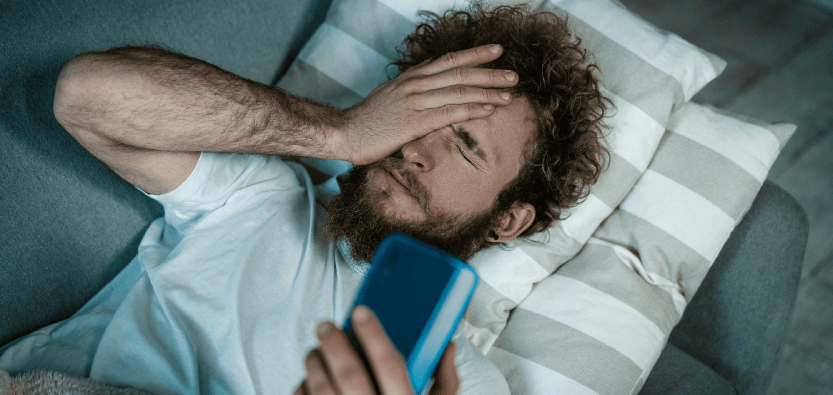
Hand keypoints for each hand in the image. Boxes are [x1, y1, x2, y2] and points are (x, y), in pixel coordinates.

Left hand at [295, 305, 459, 394]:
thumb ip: (444, 381)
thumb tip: (445, 344)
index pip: (390, 365)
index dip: (374, 334)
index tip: (361, 312)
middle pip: (349, 374)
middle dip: (333, 343)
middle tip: (325, 326)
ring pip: (321, 391)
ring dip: (313, 365)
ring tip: (314, 352)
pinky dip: (302, 391)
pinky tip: (307, 383)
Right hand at [335, 44, 517, 164]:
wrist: (345, 132)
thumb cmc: (369, 119)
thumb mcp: (391, 94)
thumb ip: (412, 85)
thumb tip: (430, 76)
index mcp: (412, 77)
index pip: (449, 60)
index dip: (475, 54)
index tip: (497, 50)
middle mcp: (416, 85)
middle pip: (460, 73)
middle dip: (490, 73)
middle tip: (514, 75)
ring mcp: (415, 102)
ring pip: (459, 92)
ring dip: (487, 92)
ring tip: (509, 94)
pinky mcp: (414, 122)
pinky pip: (450, 113)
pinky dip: (472, 110)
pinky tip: (489, 109)